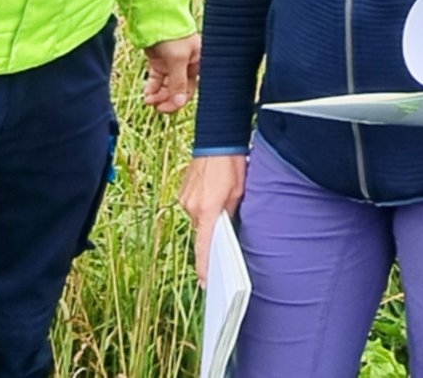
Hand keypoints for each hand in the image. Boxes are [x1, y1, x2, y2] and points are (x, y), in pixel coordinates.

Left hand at [144, 33, 200, 113]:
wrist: (155, 18)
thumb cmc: (172, 34)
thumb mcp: (178, 59)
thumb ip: (178, 82)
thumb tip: (179, 104)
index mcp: (197, 64)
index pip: (189, 89)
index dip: (178, 101)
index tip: (166, 108)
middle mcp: (186, 65)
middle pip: (178, 90)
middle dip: (166, 99)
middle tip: (156, 107)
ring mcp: (172, 64)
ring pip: (166, 86)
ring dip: (158, 95)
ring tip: (148, 100)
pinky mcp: (160, 62)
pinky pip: (157, 80)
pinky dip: (152, 87)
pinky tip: (147, 92)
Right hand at [176, 154, 245, 285]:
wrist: (217, 140)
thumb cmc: (232, 165)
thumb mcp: (239, 193)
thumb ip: (231, 215)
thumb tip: (228, 231)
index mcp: (207, 210)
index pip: (203, 247)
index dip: (204, 267)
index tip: (205, 282)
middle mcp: (192, 207)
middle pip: (201, 233)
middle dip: (212, 234)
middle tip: (225, 233)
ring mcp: (185, 199)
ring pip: (198, 219)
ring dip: (209, 218)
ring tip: (223, 203)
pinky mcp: (184, 192)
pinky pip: (194, 207)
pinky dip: (204, 207)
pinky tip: (214, 195)